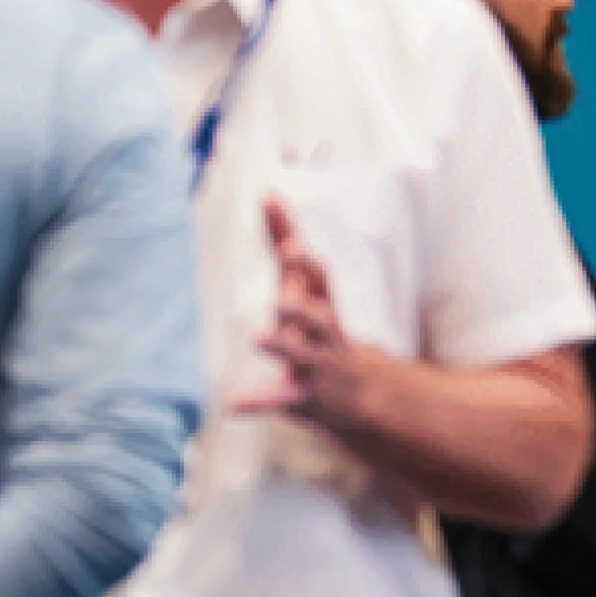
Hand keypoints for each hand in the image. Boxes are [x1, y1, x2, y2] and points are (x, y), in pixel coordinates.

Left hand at [231, 198, 383, 430]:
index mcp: (325, 305)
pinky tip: (231, 403)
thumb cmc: (324, 325)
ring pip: (300, 354)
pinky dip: (255, 401)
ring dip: (280, 345)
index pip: (320, 279)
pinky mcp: (303, 395)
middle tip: (282, 300)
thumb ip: (286, 241)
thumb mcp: (310, 286)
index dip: (306, 265)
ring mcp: (316, 365)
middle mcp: (324, 333)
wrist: (365, 392)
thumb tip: (267, 193)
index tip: (290, 249)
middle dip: (302, 309)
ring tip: (256, 335)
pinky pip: (278, 398)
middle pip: (318, 318)